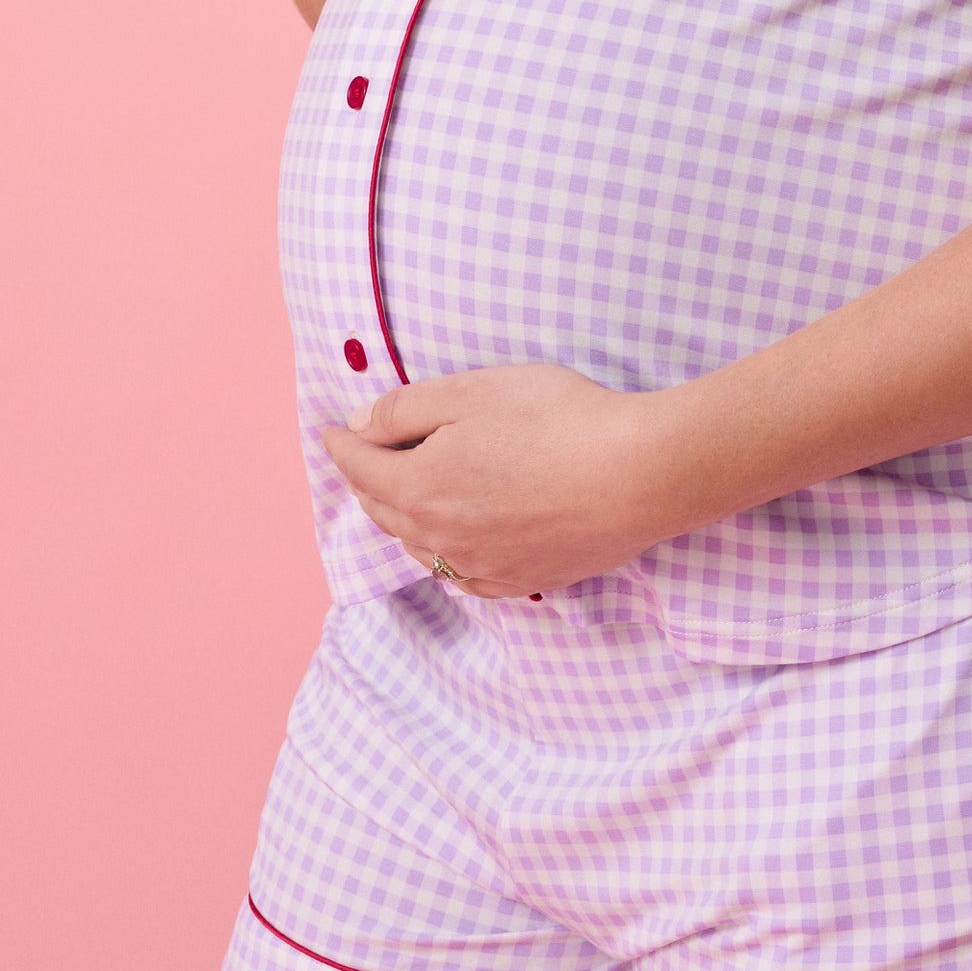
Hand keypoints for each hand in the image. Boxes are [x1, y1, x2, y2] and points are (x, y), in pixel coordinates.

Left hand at [321, 364, 691, 597]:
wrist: (640, 473)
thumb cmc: (558, 419)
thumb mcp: (473, 390)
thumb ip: (406, 409)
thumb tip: (363, 427)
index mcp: (419, 488)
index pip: (359, 467)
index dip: (341, 444)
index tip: (331, 431)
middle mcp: (442, 537)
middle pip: (384, 512)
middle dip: (365, 482)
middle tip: (362, 459)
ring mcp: (483, 566)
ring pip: (422, 548)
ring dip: (402, 520)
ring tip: (403, 498)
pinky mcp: (524, 580)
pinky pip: (464, 576)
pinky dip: (445, 556)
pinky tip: (453, 546)